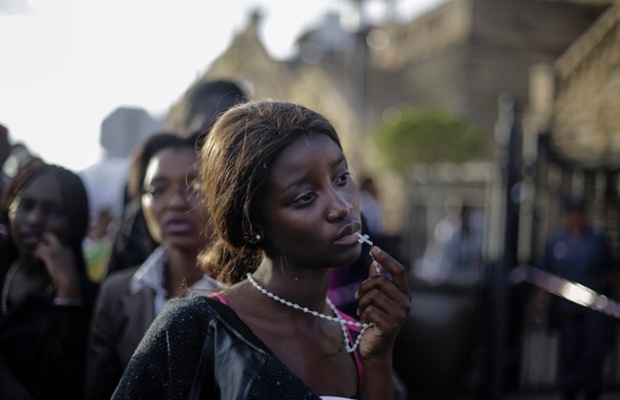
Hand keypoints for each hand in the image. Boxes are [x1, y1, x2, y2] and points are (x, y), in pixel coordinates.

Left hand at [34, 232, 81, 298]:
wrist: (69, 281)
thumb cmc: (68, 277)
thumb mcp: (66, 266)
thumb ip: (60, 261)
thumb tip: (51, 262)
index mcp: (68, 250)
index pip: (57, 243)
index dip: (49, 247)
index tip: (45, 255)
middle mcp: (63, 247)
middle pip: (50, 236)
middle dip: (42, 240)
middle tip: (37, 249)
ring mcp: (56, 250)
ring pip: (41, 245)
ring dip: (37, 252)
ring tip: (37, 260)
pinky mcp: (50, 254)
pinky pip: (38, 251)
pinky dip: (36, 257)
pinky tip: (37, 263)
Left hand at [355, 246, 410, 360]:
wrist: (376, 349)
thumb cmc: (376, 321)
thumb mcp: (377, 300)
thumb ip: (376, 282)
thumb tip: (373, 262)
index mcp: (404, 294)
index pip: (398, 270)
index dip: (386, 258)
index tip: (374, 249)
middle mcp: (406, 303)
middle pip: (380, 281)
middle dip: (364, 287)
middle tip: (358, 298)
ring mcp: (400, 315)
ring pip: (372, 295)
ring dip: (361, 303)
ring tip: (362, 311)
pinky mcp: (391, 325)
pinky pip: (369, 309)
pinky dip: (362, 314)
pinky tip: (365, 321)